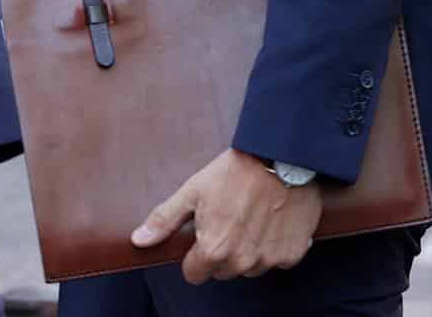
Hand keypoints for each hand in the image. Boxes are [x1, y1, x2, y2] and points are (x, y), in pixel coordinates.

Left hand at [132, 149, 321, 284]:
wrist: (281, 156)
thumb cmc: (235, 171)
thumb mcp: (193, 190)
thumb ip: (164, 220)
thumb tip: (139, 241)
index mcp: (214, 250)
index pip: (194, 274)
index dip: (195, 254)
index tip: (204, 232)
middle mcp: (242, 262)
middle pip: (222, 271)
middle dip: (221, 252)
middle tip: (228, 219)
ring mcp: (269, 260)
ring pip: (249, 267)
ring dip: (247, 250)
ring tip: (251, 217)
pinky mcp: (292, 254)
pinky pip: (276, 259)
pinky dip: (273, 245)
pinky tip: (272, 220)